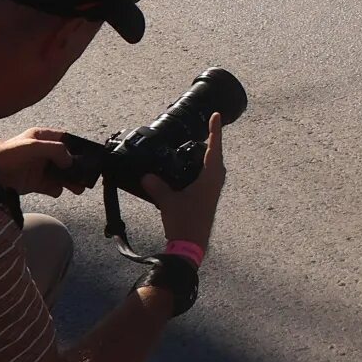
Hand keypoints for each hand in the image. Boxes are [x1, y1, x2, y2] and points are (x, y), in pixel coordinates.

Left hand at [0, 129, 84, 195]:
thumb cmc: (8, 154)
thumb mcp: (33, 146)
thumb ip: (55, 150)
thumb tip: (71, 161)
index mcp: (42, 137)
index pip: (64, 139)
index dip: (76, 146)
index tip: (87, 155)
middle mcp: (42, 152)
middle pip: (65, 159)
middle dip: (75, 167)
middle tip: (86, 176)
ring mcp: (38, 168)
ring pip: (60, 174)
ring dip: (70, 180)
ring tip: (79, 188)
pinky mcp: (34, 183)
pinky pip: (51, 186)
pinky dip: (56, 189)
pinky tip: (57, 190)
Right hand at [141, 114, 226, 246]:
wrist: (192, 245)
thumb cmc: (185, 222)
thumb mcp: (168, 202)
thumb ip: (157, 186)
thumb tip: (145, 175)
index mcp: (211, 176)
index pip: (214, 147)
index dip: (214, 130)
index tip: (216, 115)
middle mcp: (216, 180)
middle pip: (215, 155)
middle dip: (210, 141)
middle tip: (204, 128)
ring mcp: (213, 190)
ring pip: (212, 166)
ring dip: (206, 155)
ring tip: (196, 146)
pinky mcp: (208, 197)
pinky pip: (208, 175)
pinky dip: (201, 167)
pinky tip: (189, 170)